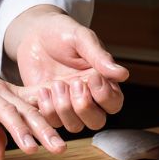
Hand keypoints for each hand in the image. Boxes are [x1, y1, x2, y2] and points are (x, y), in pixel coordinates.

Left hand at [6, 6, 128, 132]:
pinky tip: (43, 89)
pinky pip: (52, 122)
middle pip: (97, 122)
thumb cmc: (62, 33)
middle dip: (85, 107)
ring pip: (75, 126)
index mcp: (102, 81)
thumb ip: (100, 57)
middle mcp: (88, 97)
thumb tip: (123, 74)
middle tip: (74, 83)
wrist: (34, 34)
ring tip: (56, 84)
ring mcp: (68, 104)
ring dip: (64, 108)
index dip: (105, 96)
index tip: (92, 77)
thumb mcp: (82, 38)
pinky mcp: (49, 107)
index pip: (114, 103)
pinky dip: (47, 108)